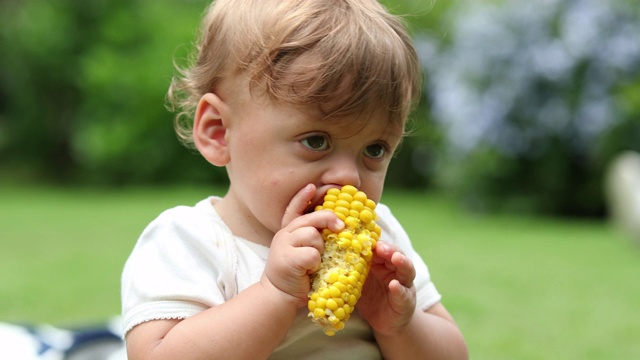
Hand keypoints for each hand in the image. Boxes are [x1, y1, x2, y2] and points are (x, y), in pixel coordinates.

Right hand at [262, 184, 343, 306]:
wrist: (280, 297)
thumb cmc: (298, 274)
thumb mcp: (305, 251)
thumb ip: (314, 237)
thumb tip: (338, 224)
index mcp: (288, 231)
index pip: (294, 208)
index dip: (304, 197)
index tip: (314, 186)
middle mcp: (285, 235)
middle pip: (312, 219)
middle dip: (329, 219)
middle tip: (341, 226)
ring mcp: (284, 245)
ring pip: (313, 236)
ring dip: (320, 249)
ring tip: (314, 263)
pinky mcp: (288, 259)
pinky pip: (312, 254)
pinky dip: (316, 264)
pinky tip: (309, 272)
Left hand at [357, 241, 416, 335]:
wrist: (384, 323)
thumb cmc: (370, 298)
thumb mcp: (358, 282)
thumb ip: (350, 270)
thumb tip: (327, 257)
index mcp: (382, 263)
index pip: (381, 248)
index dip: (375, 243)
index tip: (365, 238)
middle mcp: (395, 271)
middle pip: (396, 254)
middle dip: (389, 249)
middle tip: (381, 247)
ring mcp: (403, 285)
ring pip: (406, 270)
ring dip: (401, 262)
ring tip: (396, 258)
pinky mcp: (406, 301)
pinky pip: (404, 294)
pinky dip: (400, 289)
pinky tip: (394, 285)